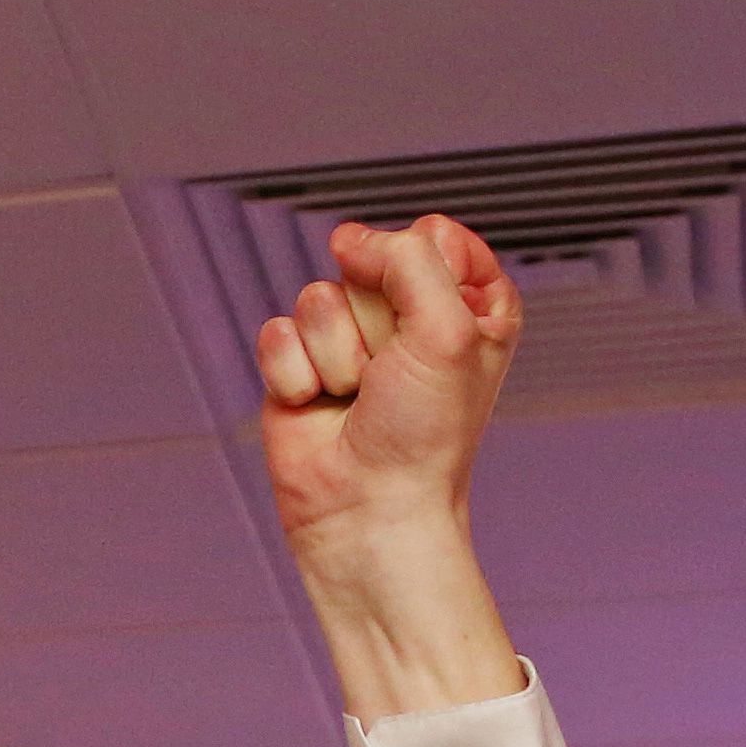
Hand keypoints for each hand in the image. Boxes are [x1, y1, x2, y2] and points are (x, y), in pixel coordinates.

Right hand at [257, 215, 517, 555]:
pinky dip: (294, 376)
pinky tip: (317, 408)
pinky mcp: (300, 367)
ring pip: (318, 297)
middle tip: (391, 372)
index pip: (433, 236)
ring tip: (356, 397)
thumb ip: (408, 259)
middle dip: (374, 318)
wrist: (369, 510)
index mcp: (468, 304)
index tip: (434, 327)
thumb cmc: (424, 436)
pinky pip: (277, 334)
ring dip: (335, 354)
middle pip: (367, 261)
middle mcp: (408, 317)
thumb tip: (348, 240)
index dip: (424, 273)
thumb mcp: (447, 329)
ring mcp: (350, 341)